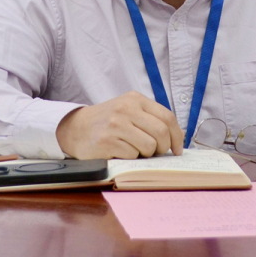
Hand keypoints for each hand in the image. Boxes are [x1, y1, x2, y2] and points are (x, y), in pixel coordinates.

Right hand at [56, 91, 183, 159]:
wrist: (75, 128)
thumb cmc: (108, 121)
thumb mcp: (130, 111)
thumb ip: (153, 119)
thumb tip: (179, 136)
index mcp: (135, 99)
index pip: (167, 116)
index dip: (177, 135)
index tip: (178, 149)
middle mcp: (126, 109)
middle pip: (161, 132)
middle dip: (163, 147)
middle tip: (157, 152)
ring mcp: (116, 125)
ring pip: (149, 146)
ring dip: (146, 154)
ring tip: (134, 149)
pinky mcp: (107, 141)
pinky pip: (132, 155)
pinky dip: (130, 157)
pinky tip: (120, 151)